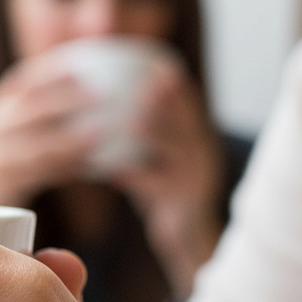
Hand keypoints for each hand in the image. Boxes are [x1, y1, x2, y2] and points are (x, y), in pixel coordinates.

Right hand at [0, 54, 98, 206]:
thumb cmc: (10, 157)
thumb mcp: (20, 124)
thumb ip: (49, 105)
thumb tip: (95, 87)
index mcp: (1, 102)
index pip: (24, 80)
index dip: (51, 71)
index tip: (81, 64)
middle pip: (27, 108)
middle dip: (61, 99)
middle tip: (96, 95)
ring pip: (34, 146)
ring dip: (67, 140)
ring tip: (97, 135)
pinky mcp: (4, 181)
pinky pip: (38, 174)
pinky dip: (64, 169)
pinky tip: (88, 166)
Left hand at [112, 64, 225, 300]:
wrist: (184, 239)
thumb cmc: (160, 192)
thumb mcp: (153, 156)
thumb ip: (138, 131)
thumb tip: (99, 102)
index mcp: (194, 136)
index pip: (186, 101)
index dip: (168, 81)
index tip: (145, 62)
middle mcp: (202, 153)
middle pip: (188, 120)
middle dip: (167, 101)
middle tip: (141, 85)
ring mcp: (197, 180)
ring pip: (180, 151)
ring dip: (156, 134)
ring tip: (131, 122)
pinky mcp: (185, 205)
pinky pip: (161, 187)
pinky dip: (138, 176)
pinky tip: (114, 170)